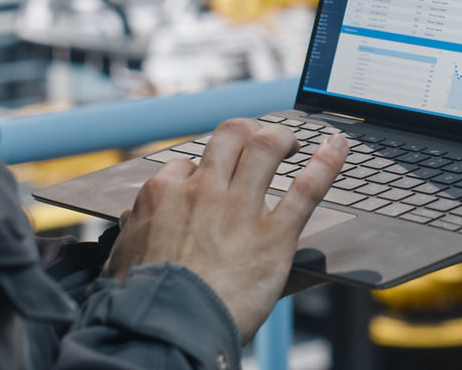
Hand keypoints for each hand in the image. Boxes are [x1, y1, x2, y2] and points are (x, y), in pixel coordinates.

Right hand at [102, 119, 349, 342]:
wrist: (166, 329)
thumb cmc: (141, 301)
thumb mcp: (122, 258)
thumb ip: (132, 233)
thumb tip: (131, 221)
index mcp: (164, 194)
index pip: (186, 163)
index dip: (201, 168)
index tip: (210, 177)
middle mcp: (204, 190)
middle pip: (230, 137)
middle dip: (246, 132)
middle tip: (257, 140)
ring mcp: (240, 208)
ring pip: (266, 148)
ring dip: (282, 138)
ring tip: (291, 142)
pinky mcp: (274, 235)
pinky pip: (306, 188)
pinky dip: (327, 163)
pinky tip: (338, 147)